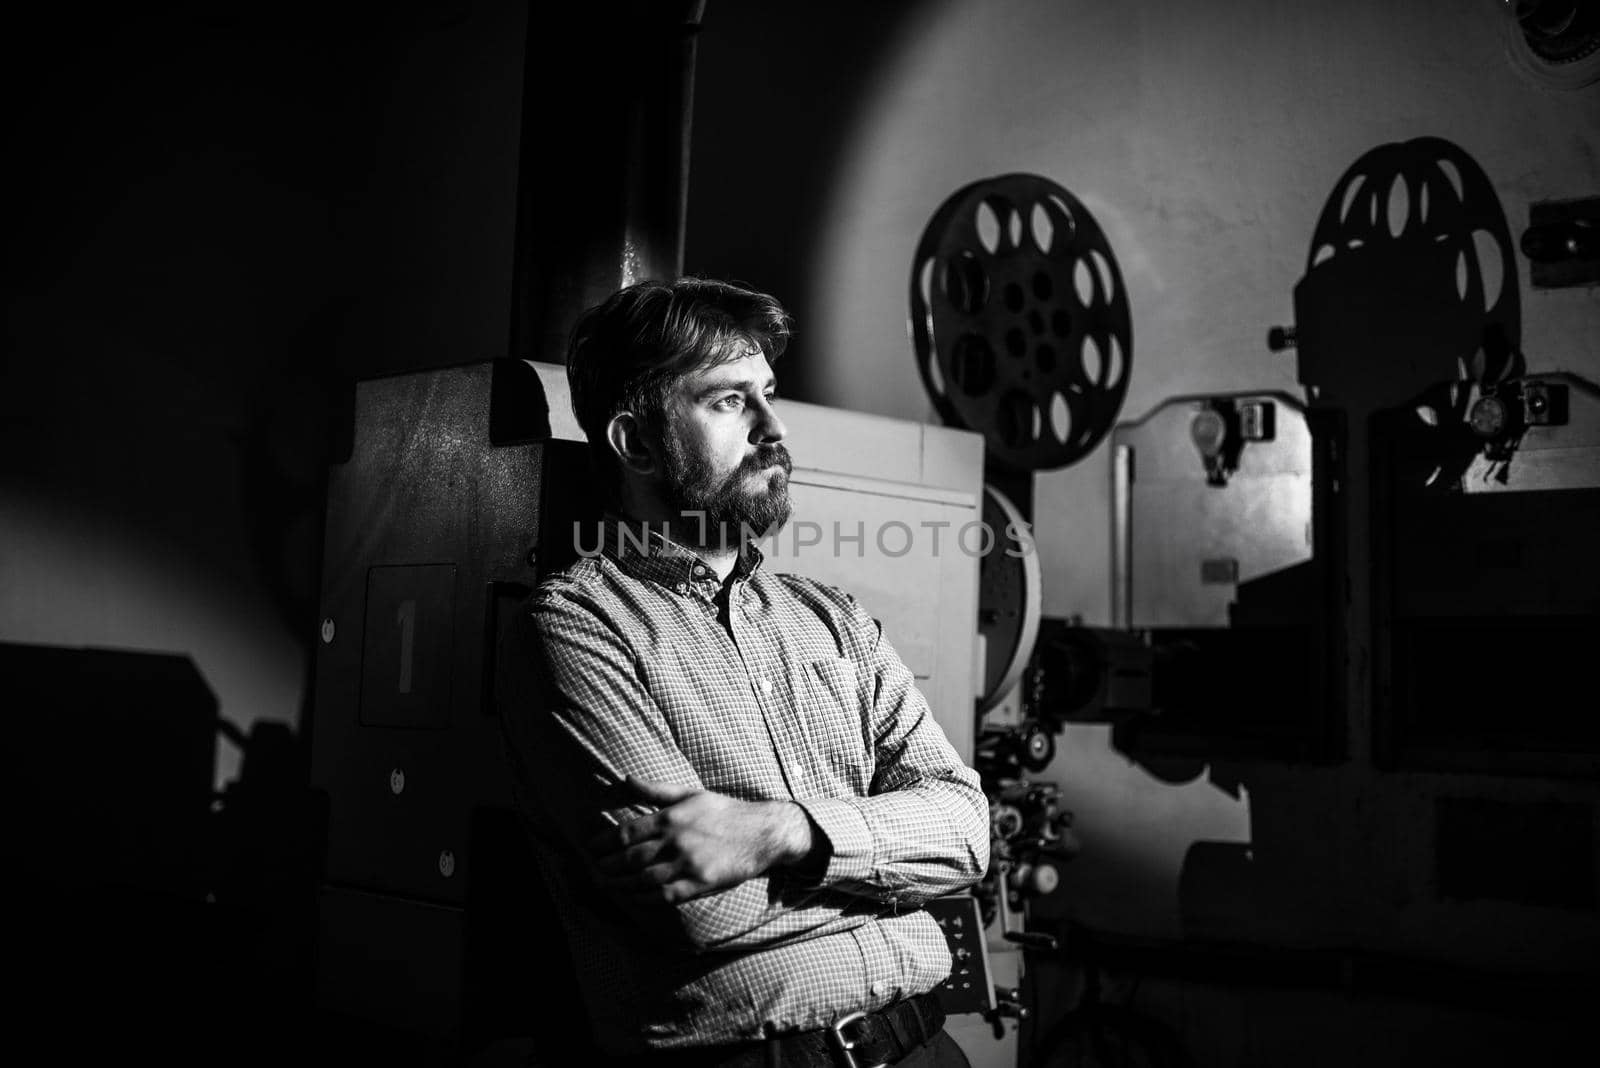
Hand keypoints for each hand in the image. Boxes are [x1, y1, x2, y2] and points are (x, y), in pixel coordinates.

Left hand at [589, 776, 814, 902]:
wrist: (761, 833)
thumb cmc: (724, 811)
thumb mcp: (690, 794)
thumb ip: (655, 790)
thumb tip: (625, 778)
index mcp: (672, 817)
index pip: (627, 832)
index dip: (604, 842)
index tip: (591, 848)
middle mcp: (677, 841)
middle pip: (631, 858)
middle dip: (608, 866)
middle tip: (594, 870)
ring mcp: (688, 864)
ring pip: (644, 880)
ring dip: (621, 885)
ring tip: (607, 885)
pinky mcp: (700, 884)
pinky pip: (665, 895)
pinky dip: (645, 898)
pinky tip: (633, 897)